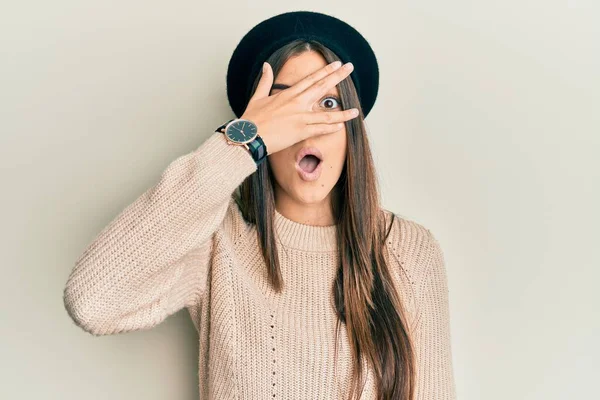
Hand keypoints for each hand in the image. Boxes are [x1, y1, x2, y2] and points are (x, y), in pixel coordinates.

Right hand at [240, 61, 358, 154]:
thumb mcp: (258, 97)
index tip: (336, 64)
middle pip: (321, 87)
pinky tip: (341, 126)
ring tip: (356, 111)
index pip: (311, 79)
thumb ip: (265, 81)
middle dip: (337, 77)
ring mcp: (300, 118)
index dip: (325, 71)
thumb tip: (266, 65)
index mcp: (288, 94)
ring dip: (342, 113)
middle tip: (350, 68)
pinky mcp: (300, 132)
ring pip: (326, 114)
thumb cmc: (251, 119)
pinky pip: (319, 130)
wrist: (248, 136)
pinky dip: (331, 128)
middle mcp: (296, 103)